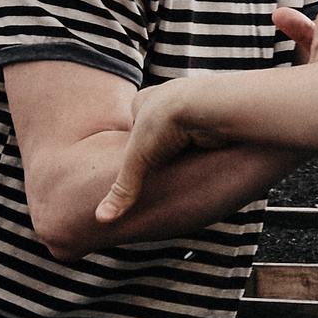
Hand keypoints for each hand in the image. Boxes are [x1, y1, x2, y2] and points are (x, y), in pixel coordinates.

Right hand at [94, 78, 218, 222]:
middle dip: (164, 146)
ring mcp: (194, 106)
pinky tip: (205, 163)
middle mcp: (169, 99)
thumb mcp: (137, 159)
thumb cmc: (167, 124)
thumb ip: (122, 188)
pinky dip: (205, 148)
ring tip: (185, 170)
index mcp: (145, 101)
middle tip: (163, 170)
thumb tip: (102, 219)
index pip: (135, 126)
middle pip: (163, 129)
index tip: (140, 163)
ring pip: (186, 132)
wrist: (211, 107)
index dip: (136, 145)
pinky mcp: (215, 118)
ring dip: (187, 147)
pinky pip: (207, 137)